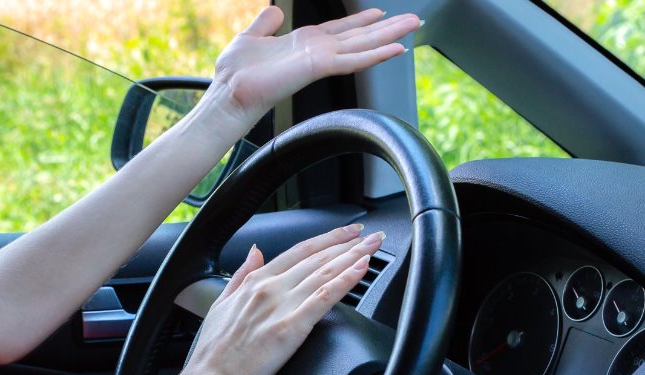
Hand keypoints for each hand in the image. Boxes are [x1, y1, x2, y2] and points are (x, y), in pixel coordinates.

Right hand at [182, 225, 383, 374]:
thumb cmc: (214, 354)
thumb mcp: (221, 304)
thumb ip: (241, 275)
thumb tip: (254, 252)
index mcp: (254, 282)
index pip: (298, 251)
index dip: (326, 239)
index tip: (346, 232)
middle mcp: (270, 288)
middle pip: (317, 258)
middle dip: (348, 243)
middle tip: (372, 235)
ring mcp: (282, 306)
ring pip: (325, 273)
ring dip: (353, 257)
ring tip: (374, 247)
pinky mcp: (292, 327)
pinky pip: (325, 298)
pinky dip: (345, 281)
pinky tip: (361, 270)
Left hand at [209, 7, 420, 125]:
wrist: (229, 94)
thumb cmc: (236, 73)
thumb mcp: (251, 37)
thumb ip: (266, 23)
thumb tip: (275, 12)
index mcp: (304, 43)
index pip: (340, 29)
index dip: (361, 20)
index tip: (380, 12)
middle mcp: (316, 51)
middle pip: (360, 36)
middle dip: (387, 27)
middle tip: (414, 18)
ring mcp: (320, 60)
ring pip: (363, 45)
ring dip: (390, 35)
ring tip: (415, 25)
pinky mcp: (319, 68)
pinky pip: (353, 60)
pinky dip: (376, 54)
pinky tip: (395, 48)